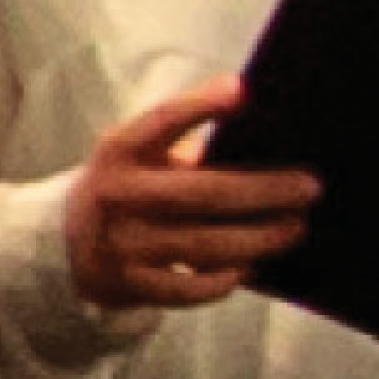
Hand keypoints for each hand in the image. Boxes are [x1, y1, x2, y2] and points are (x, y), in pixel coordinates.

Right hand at [60, 80, 320, 310]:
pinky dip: (224, 278)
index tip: (242, 90)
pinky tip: (250, 266)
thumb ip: (186, 137)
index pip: (161, 122)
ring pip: (205, 245)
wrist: (68, 244)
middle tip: (310, 188)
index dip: (199, 105)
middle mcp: (117, 195)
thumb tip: (264, 119)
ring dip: (260, 238)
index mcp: (120, 151)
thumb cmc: (132, 185)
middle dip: (265, 191)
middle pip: (204, 193)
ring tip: (295, 227)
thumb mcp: (142, 153)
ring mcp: (121, 244)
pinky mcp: (128, 284)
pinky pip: (189, 288)